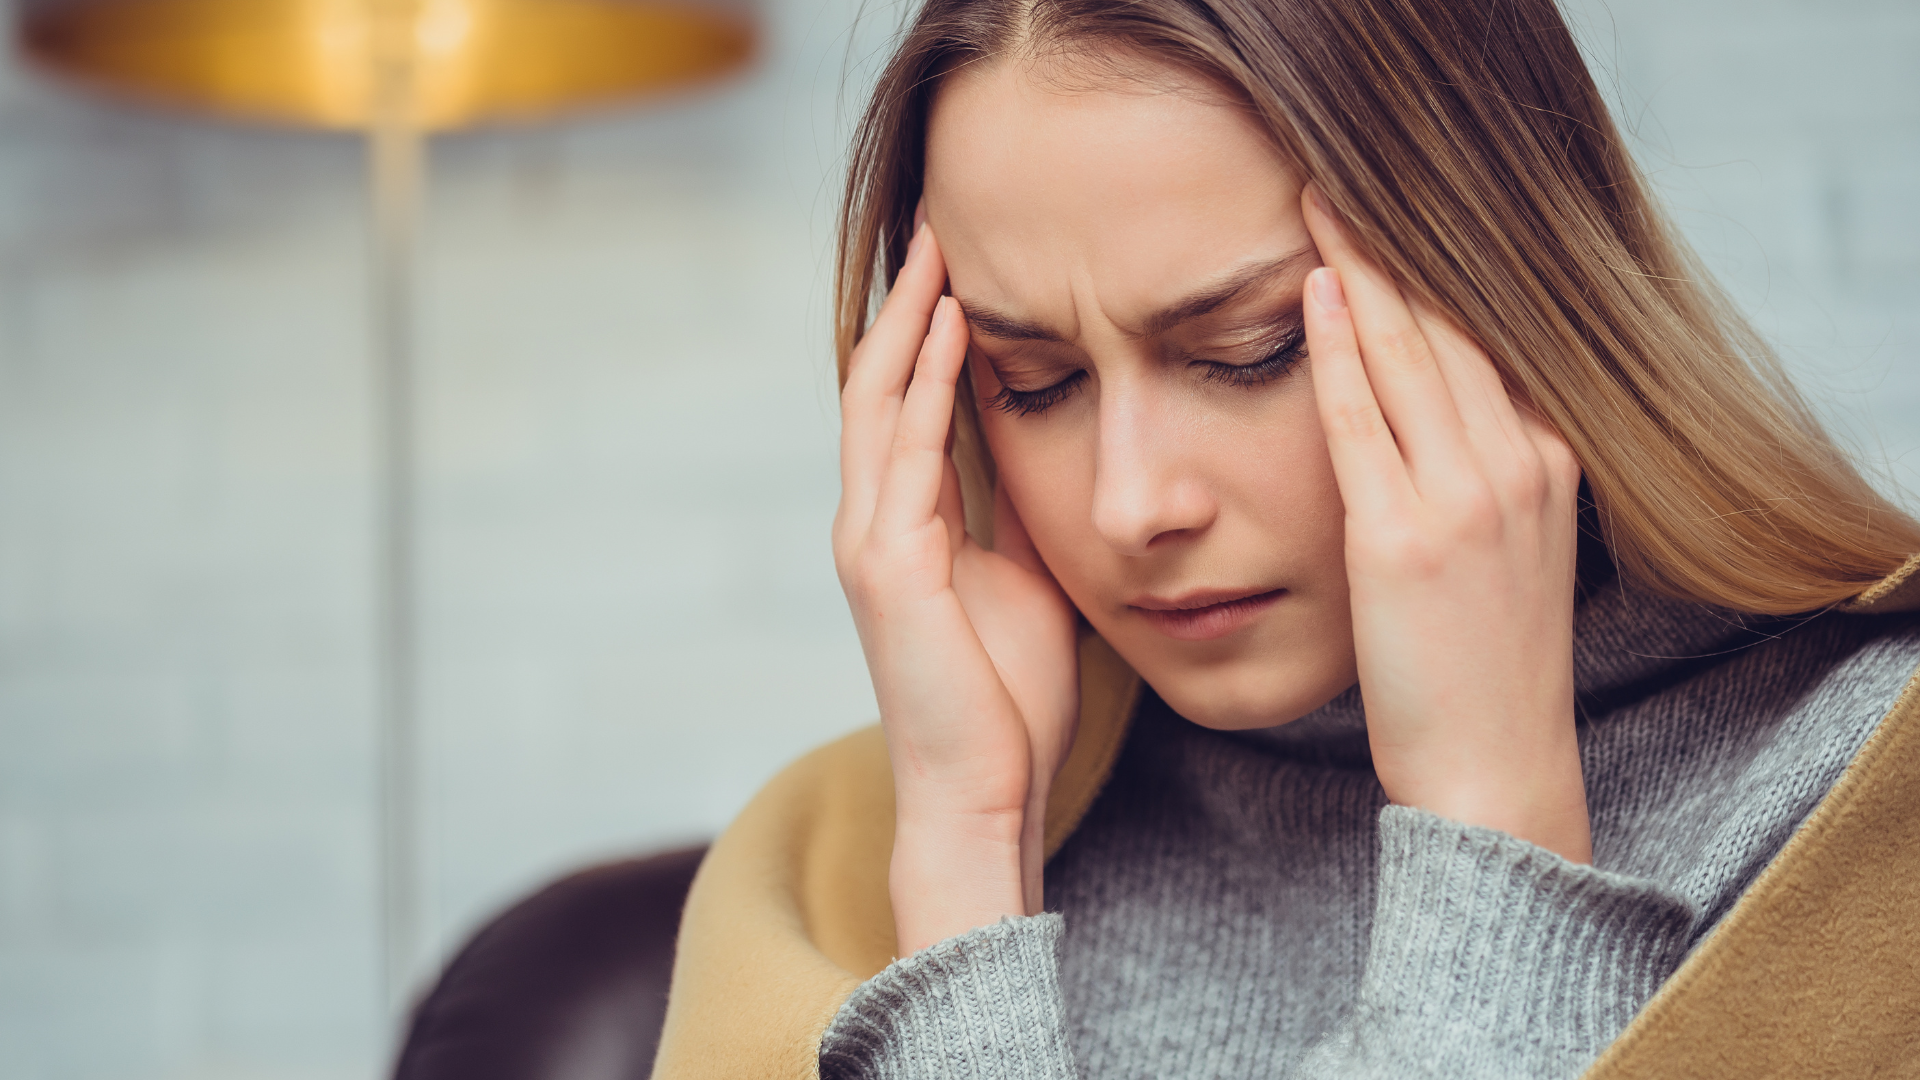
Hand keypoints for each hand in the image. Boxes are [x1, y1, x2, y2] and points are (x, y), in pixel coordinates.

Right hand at [834, 219, 1081, 952]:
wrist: (985, 789)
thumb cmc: (1010, 700)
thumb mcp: (1027, 582)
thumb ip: (1019, 517)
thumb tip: (1054, 455)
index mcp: (905, 526)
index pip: (907, 404)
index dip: (926, 332)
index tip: (962, 265)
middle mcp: (873, 522)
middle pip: (879, 382)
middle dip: (907, 303)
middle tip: (940, 225)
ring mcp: (871, 540)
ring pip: (878, 401)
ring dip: (909, 321)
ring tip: (940, 249)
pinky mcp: (887, 565)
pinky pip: (904, 452)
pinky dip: (927, 384)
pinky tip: (955, 329)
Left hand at [1300, 186, 1590, 863]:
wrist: (1495, 769)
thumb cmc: (1484, 670)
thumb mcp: (1508, 553)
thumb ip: (1484, 476)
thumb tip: (1435, 418)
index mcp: (1548, 464)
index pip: (1484, 342)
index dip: (1433, 274)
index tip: (1388, 219)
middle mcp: (1519, 465)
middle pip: (1450, 327)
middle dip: (1394, 248)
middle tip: (1342, 180)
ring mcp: (1467, 498)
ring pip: (1410, 355)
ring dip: (1363, 271)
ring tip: (1321, 204)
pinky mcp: (1405, 537)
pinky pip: (1365, 421)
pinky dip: (1341, 350)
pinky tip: (1318, 293)